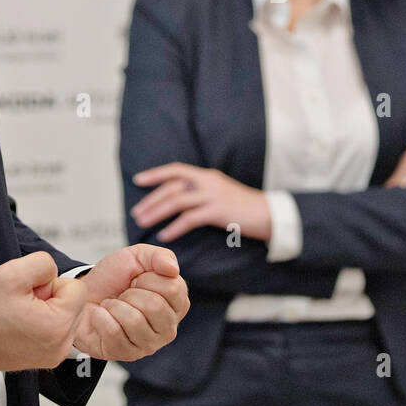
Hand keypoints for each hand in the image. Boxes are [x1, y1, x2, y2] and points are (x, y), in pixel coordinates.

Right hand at [0, 252, 86, 370]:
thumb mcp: (13, 272)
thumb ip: (44, 263)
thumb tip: (54, 274)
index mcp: (58, 327)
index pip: (77, 288)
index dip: (51, 283)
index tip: (30, 292)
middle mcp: (60, 346)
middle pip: (74, 303)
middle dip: (51, 297)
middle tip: (23, 303)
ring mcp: (54, 355)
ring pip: (66, 315)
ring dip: (47, 309)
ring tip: (20, 313)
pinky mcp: (46, 358)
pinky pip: (57, 329)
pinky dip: (43, 323)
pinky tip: (21, 323)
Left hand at [73, 244, 189, 361]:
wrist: (84, 295)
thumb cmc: (114, 278)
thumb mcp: (137, 257)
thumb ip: (159, 256)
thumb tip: (173, 269)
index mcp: (177, 303)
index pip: (172, 289)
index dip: (148, 278)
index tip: (137, 279)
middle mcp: (169, 327)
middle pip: (155, 307)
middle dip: (131, 293)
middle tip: (123, 293)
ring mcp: (150, 344)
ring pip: (134, 321)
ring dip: (115, 306)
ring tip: (112, 304)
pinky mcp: (128, 355)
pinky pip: (114, 332)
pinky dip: (101, 317)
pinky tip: (102, 316)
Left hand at [130, 163, 270, 241]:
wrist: (269, 214)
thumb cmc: (242, 208)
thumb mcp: (220, 193)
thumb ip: (201, 192)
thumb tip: (177, 199)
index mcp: (207, 176)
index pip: (176, 170)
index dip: (156, 174)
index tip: (138, 180)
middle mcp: (208, 182)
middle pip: (172, 187)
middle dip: (151, 199)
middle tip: (136, 213)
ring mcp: (213, 196)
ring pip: (177, 201)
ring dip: (156, 212)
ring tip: (142, 223)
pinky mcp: (218, 211)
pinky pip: (190, 219)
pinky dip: (174, 227)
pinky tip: (164, 235)